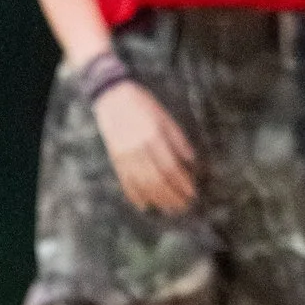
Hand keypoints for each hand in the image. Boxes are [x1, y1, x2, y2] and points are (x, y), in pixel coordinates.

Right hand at [92, 77, 198, 213]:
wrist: (112, 96)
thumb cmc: (143, 104)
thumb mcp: (165, 117)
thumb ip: (178, 140)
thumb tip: (192, 162)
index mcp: (153, 136)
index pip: (170, 167)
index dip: (182, 183)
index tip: (192, 193)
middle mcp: (138, 148)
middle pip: (157, 180)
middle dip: (172, 196)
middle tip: (183, 206)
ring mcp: (125, 155)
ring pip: (142, 184)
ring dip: (157, 199)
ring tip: (169, 208)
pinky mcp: (115, 158)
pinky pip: (125, 181)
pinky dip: (135, 195)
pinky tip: (144, 204)